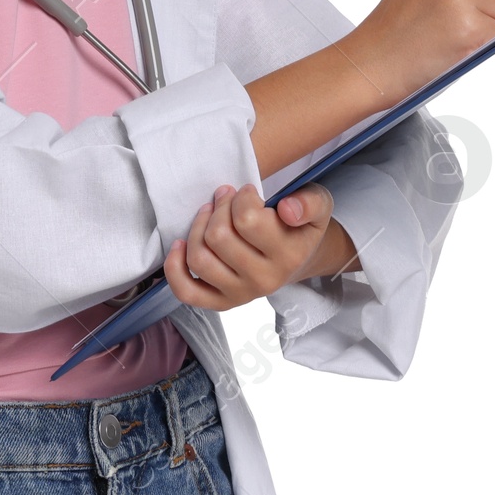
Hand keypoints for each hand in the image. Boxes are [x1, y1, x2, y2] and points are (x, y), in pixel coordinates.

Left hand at [162, 183, 352, 311]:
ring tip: (210, 213)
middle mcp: (264, 280)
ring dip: (198, 227)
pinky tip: (181, 244)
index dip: (241, 197)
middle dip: (219, 207)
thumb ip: (310, 202)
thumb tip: (287, 210)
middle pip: (219, 237)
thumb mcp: (318, 205)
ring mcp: (241, 294)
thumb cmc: (299, 226)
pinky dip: (175, 267)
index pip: (247, 219)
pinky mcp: (221, 302)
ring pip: (200, 258)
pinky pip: (187, 291)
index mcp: (288, 255)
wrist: (299, 258)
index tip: (248, 192)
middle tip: (226, 198)